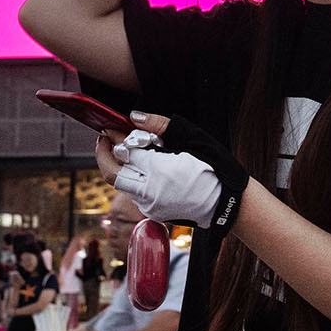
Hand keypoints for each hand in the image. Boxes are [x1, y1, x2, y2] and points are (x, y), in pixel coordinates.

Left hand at [101, 112, 249, 230]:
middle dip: (103, 155)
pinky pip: (135, 193)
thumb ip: (158, 125)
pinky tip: (144, 167)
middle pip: (111, 174)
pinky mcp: (154, 213)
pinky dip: (134, 178)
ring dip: (119, 166)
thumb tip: (132, 117)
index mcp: (158, 171)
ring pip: (122, 184)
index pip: (123, 152)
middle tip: (104, 139)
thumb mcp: (190, 137)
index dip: (114, 137)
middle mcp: (149, 192)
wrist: (228, 201)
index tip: (110, 127)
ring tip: (127, 150)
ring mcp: (150, 205)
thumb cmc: (214, 166)